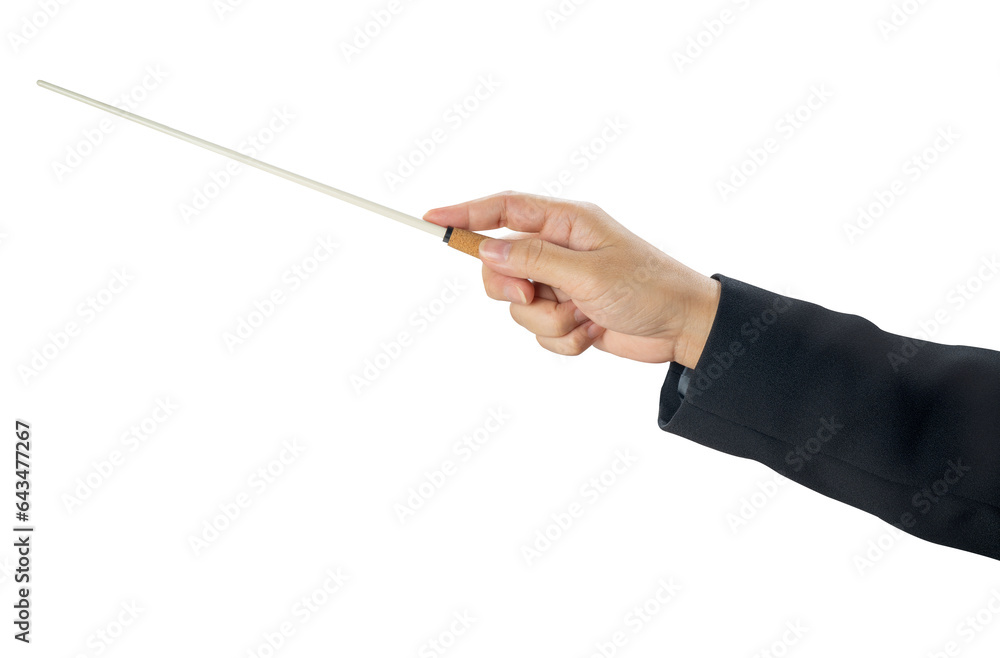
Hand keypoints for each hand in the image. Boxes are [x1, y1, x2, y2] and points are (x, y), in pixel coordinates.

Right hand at [423, 191, 719, 368]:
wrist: (684, 328)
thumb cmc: (647, 288)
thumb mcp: (588, 272)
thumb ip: (534, 260)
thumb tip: (487, 250)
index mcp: (566, 222)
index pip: (503, 210)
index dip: (465, 213)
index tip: (431, 221)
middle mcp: (559, 249)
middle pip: (500, 266)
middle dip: (512, 289)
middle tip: (534, 296)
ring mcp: (561, 284)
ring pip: (519, 307)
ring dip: (549, 322)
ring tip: (584, 317)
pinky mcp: (567, 315)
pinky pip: (539, 333)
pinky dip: (563, 340)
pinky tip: (592, 332)